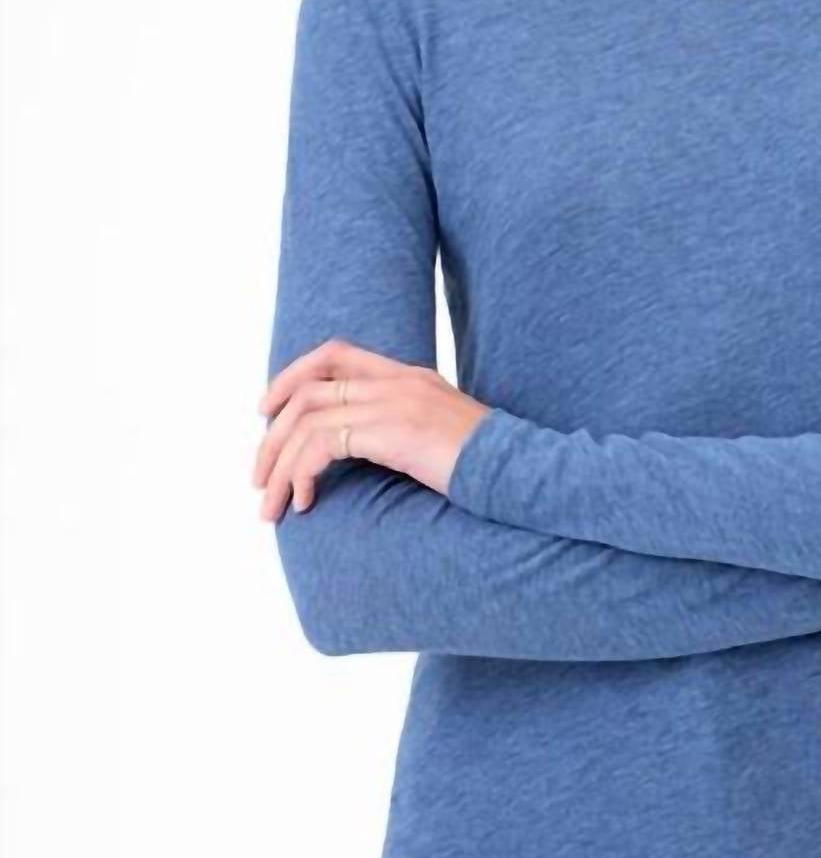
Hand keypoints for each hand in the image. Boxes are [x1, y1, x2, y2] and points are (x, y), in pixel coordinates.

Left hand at [252, 339, 488, 519]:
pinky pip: (321, 445)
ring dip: (279, 464)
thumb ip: (409, 430)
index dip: (292, 377)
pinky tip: (305, 501)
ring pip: (306, 421)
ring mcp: (393, 404)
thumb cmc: (491, 466)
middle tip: (258, 475)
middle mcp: (397, 382)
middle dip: (272, 435)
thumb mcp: (446, 436)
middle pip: (308, 389)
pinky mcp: (391, 432)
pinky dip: (301, 474)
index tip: (268, 412)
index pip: (335, 354)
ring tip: (272, 503)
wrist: (524, 471)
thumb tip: (373, 454)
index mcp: (409, 377)